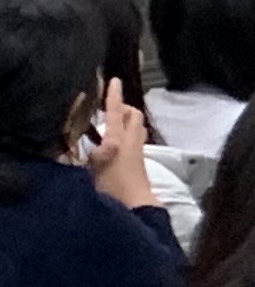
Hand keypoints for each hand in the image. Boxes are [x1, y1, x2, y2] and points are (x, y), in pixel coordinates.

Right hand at [87, 87, 158, 210]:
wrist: (135, 206)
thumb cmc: (111, 190)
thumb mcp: (92, 170)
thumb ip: (89, 154)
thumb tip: (82, 143)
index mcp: (117, 140)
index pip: (115, 112)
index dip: (113, 96)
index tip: (114, 80)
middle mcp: (131, 141)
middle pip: (133, 114)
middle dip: (123, 106)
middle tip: (108, 106)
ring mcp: (138, 150)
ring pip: (137, 125)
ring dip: (128, 119)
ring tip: (111, 122)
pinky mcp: (140, 161)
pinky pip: (137, 137)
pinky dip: (129, 132)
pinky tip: (116, 142)